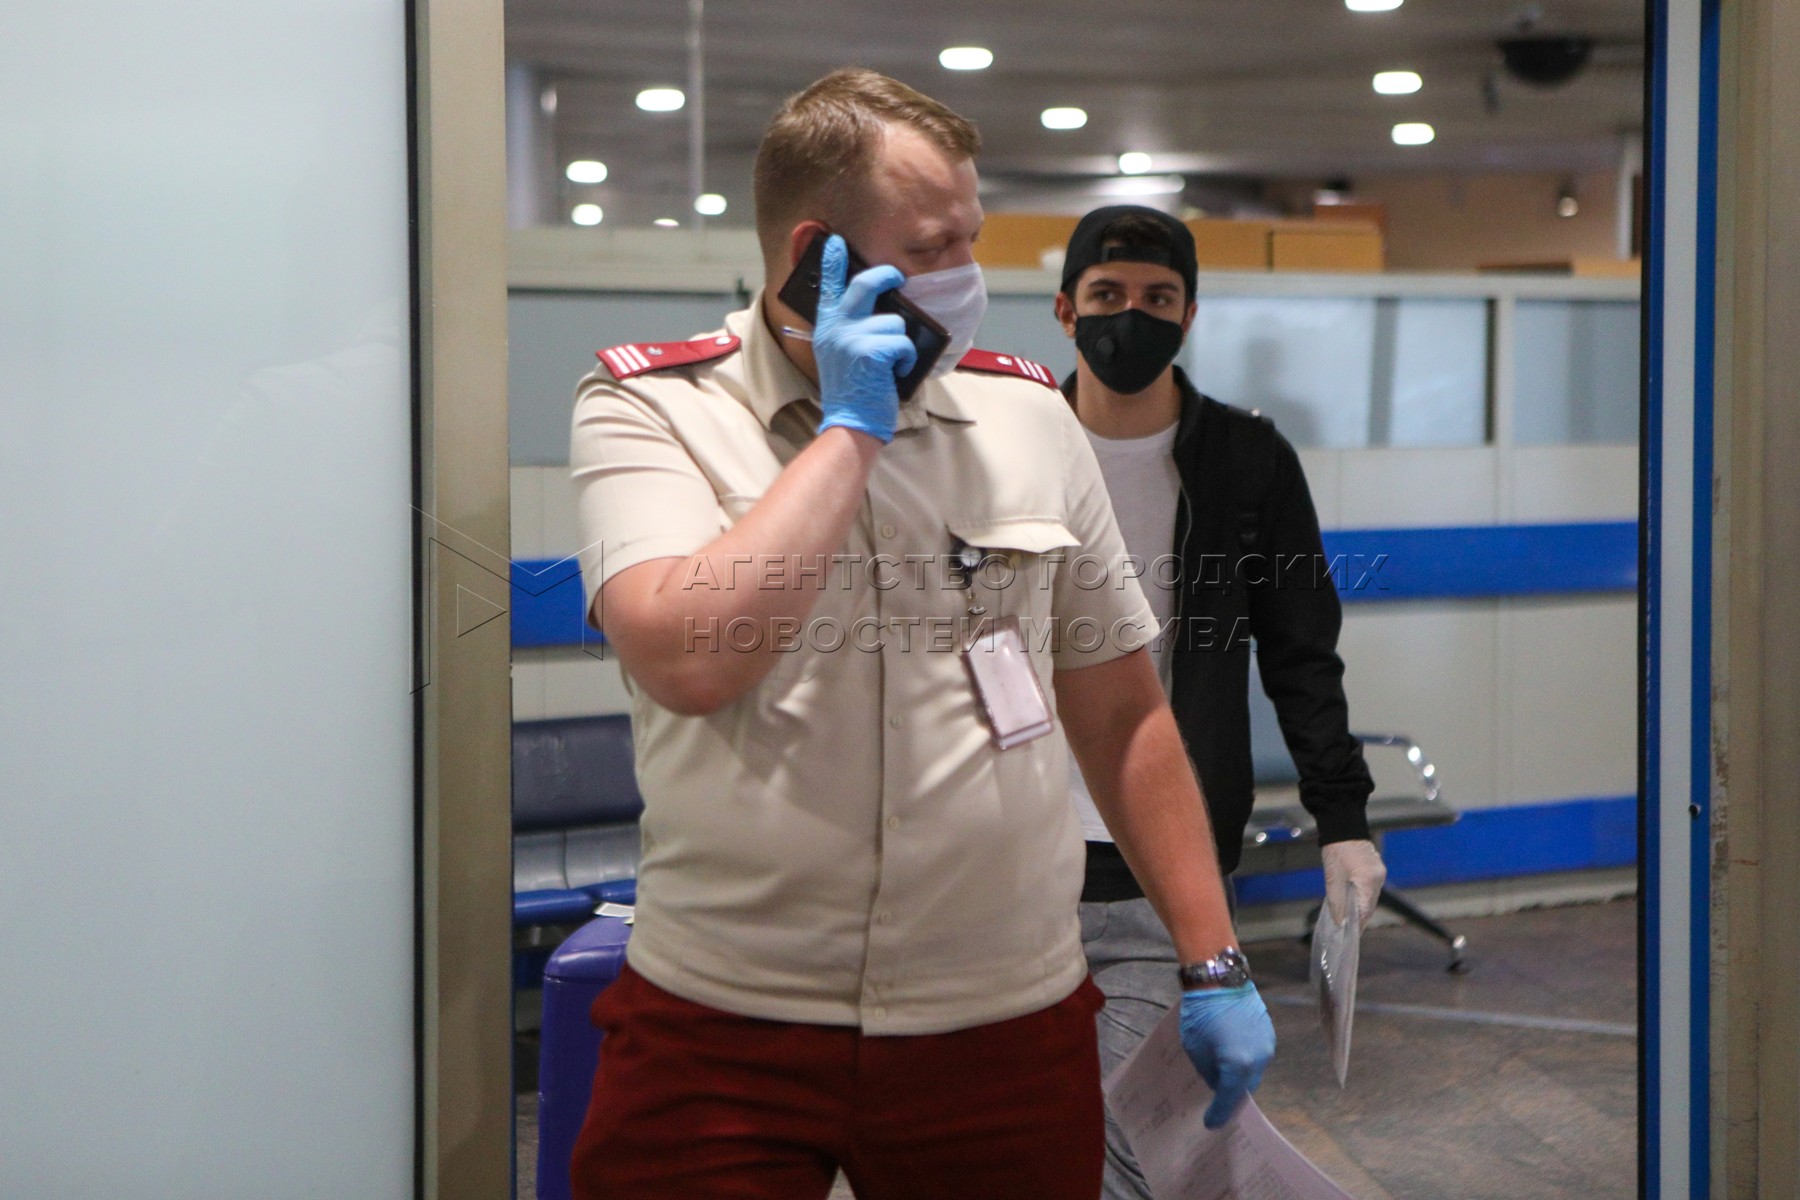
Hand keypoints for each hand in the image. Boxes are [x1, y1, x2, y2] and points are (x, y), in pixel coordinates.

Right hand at [811, 234, 917, 443]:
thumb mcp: (839, 354)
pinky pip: (903, 342)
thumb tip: (880, 310)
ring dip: (900, 342)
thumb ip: (849, 329)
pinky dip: (906, 359)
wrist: (851, 422)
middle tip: (897, 276)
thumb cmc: (852, 390)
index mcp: (827, 327)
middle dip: (885, 276)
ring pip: (894, 321)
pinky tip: (896, 372)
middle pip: (865, 285)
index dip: (832, 262)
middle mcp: (836, 327)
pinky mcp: (871, 351)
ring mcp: (852, 337)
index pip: (829, 287)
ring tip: (890, 363)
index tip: (835, 242)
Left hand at [1179, 983, 1276, 1128]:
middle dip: (1231, 1093)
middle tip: (1217, 1098)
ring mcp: (1266, 1045)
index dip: (1219, 1113)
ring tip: (1222, 1071)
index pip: (1229, 1099)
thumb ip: (1209, 1072)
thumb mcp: (1196, 1048)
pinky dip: (1245, 1058)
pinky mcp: (1268, 1032)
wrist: (1220, 978)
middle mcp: (1258, 1059)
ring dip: (1239, 1074)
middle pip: (1245, 1087)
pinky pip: (1257, 1055)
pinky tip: (1231, 1051)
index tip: (1211, 1123)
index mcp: (1238, 1066)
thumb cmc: (1201, 1013)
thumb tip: (1217, 1081)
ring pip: (1253, 1070)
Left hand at [1322, 839, 1385, 928]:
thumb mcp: (1333, 878)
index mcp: (1369, 881)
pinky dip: (1361, 896)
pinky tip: (1352, 901)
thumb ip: (1336, 902)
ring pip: (1370, 897)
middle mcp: (1378, 878)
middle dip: (1359, 918)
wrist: (1342, 825)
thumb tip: (1339, 922)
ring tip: (1348, 918)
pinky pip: (1370, 888)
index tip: (1350, 937)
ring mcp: (1378, 872)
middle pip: (1370, 905)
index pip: (1366, 911)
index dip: (1358, 925)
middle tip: (1347, 930)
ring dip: (1360, 907)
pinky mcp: (1375, 868)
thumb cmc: (1336, 850)